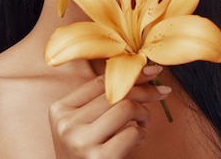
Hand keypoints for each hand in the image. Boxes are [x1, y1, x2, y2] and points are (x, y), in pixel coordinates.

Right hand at [48, 65, 170, 158]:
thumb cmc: (84, 154)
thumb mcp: (81, 126)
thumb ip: (98, 103)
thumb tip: (136, 74)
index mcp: (59, 110)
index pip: (99, 82)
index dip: (128, 74)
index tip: (149, 71)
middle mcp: (66, 124)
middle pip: (115, 93)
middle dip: (144, 90)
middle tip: (161, 91)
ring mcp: (80, 141)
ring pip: (125, 108)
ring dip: (143, 114)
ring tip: (143, 123)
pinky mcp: (98, 158)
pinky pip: (132, 133)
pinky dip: (141, 134)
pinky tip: (138, 139)